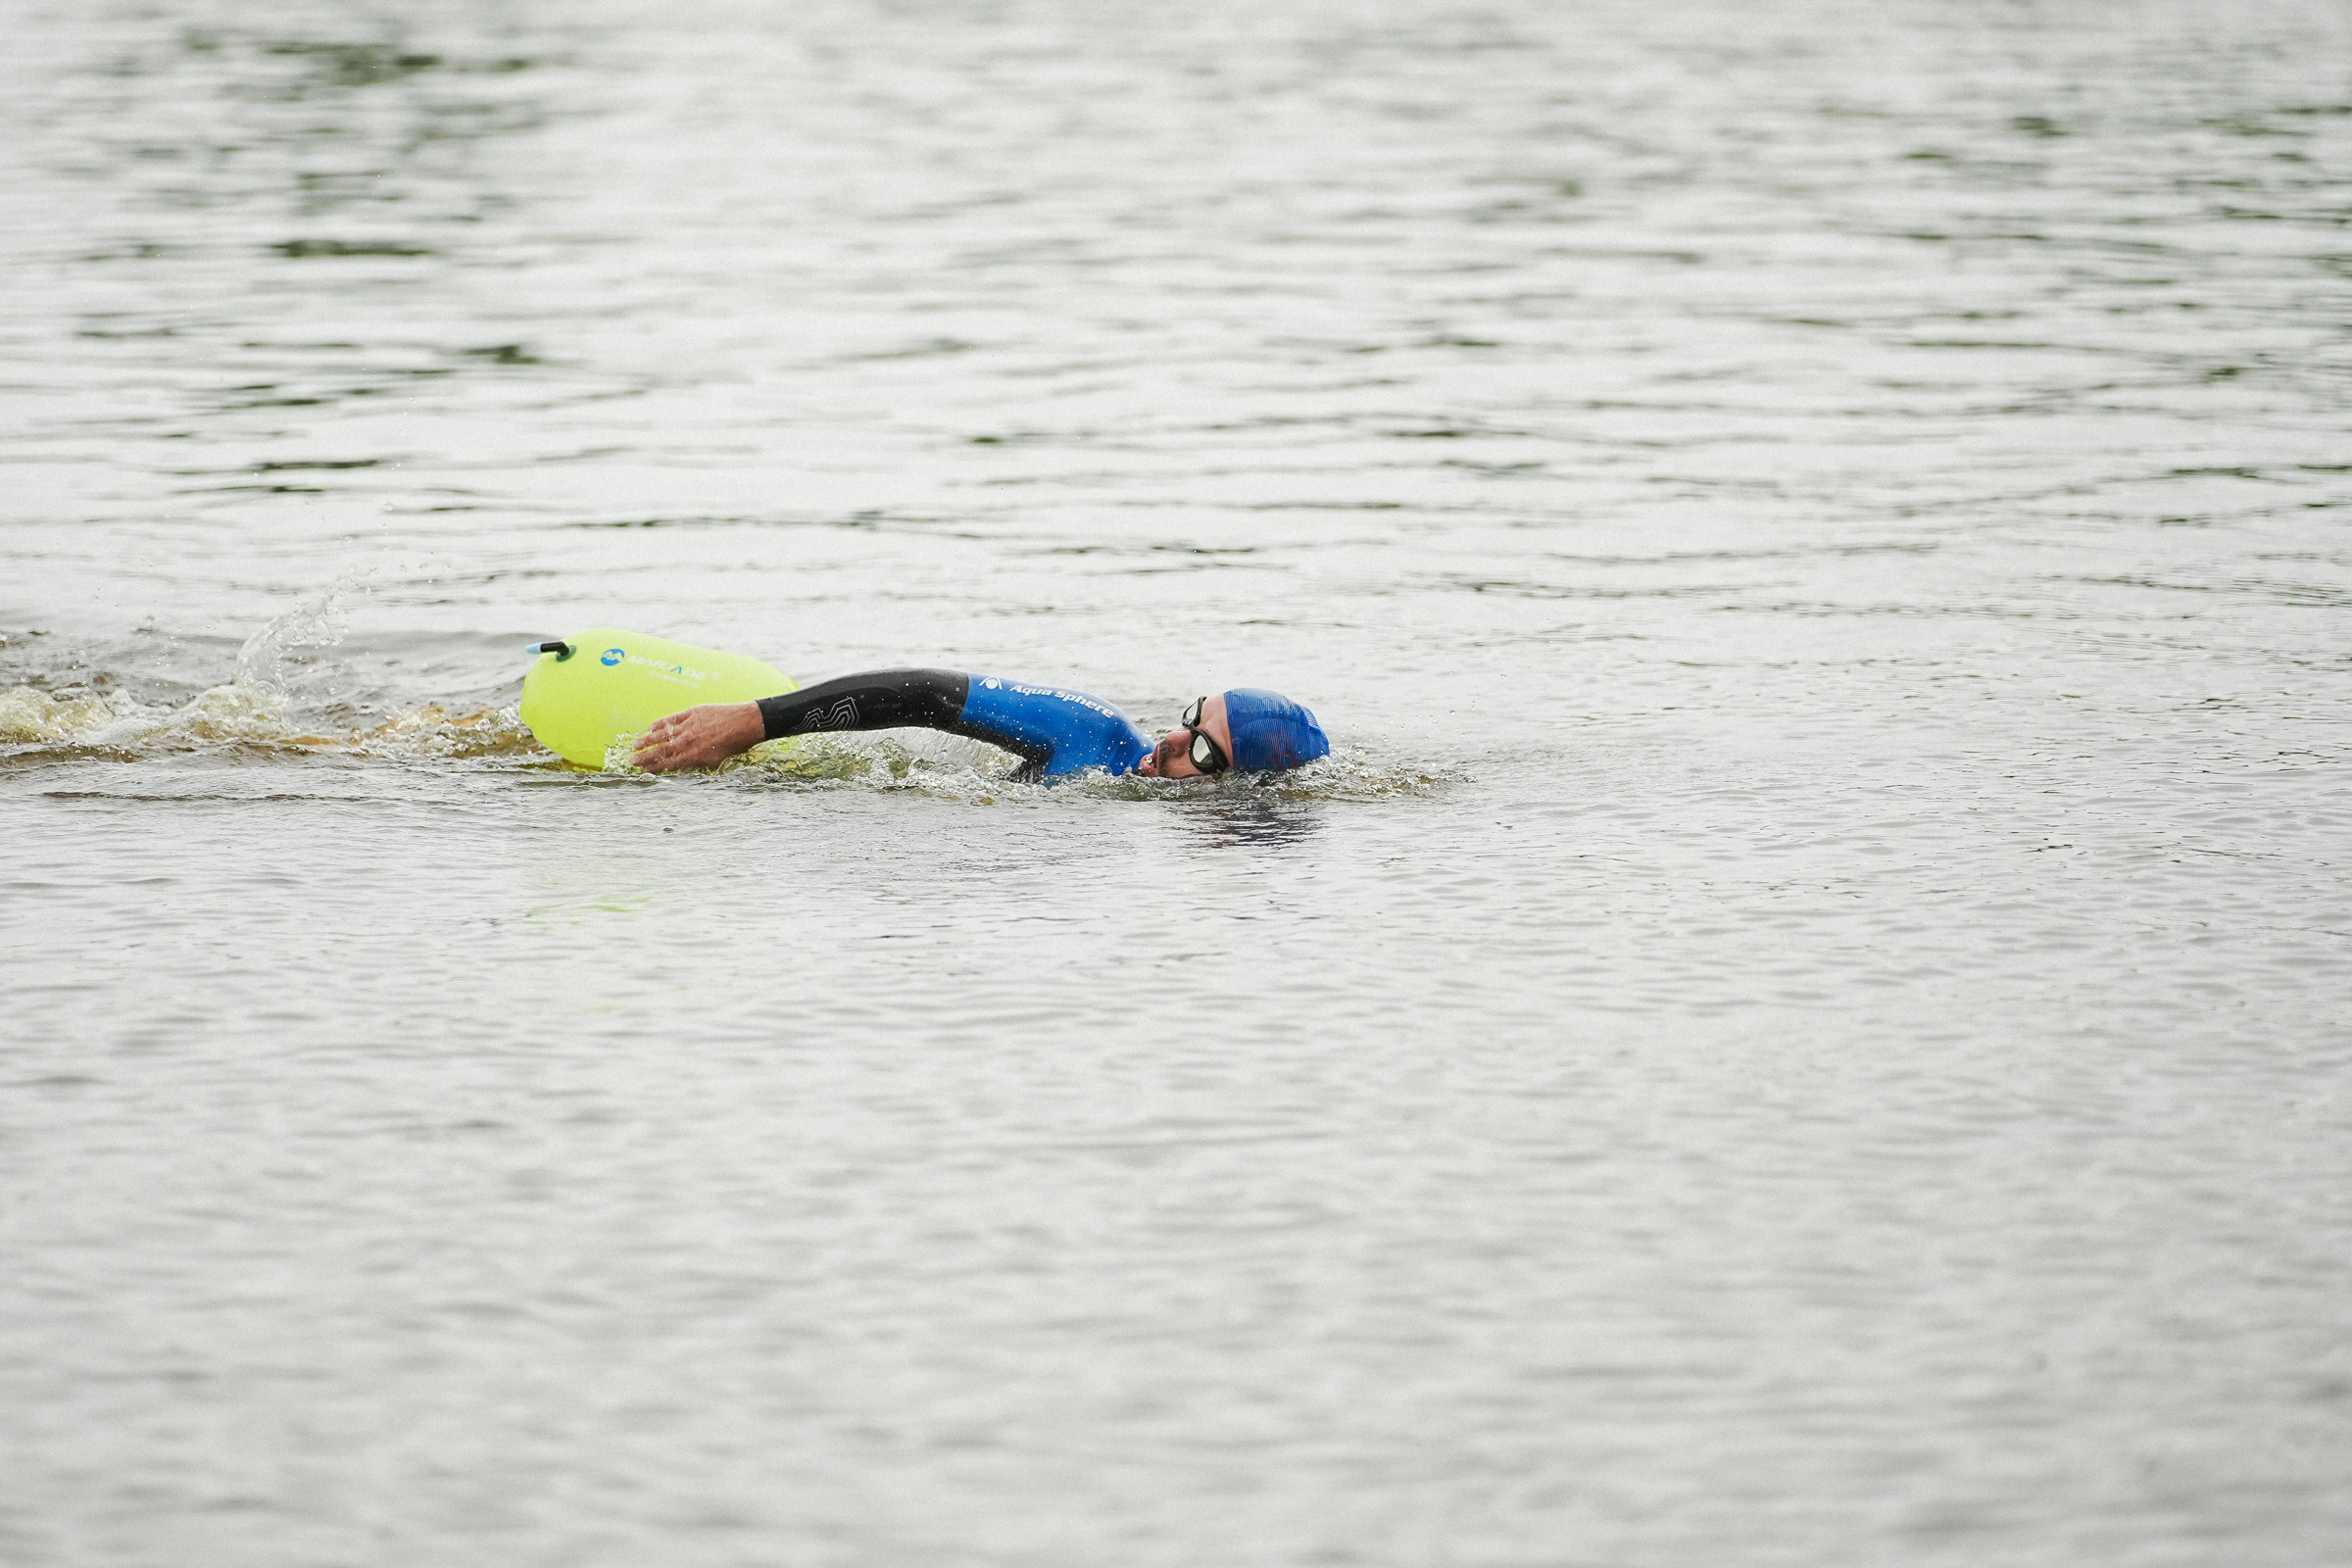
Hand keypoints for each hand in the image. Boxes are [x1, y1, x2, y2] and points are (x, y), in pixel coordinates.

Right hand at [632, 701, 764, 772]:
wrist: (747, 723)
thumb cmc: (735, 744)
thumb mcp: (717, 760)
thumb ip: (697, 763)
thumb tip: (683, 766)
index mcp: (694, 756)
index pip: (668, 763)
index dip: (654, 767)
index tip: (643, 770)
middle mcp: (688, 741)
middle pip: (661, 750)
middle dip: (645, 756)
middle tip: (633, 760)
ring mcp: (689, 726)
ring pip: (662, 734)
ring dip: (647, 739)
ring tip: (635, 744)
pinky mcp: (692, 712)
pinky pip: (672, 718)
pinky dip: (660, 723)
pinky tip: (651, 726)